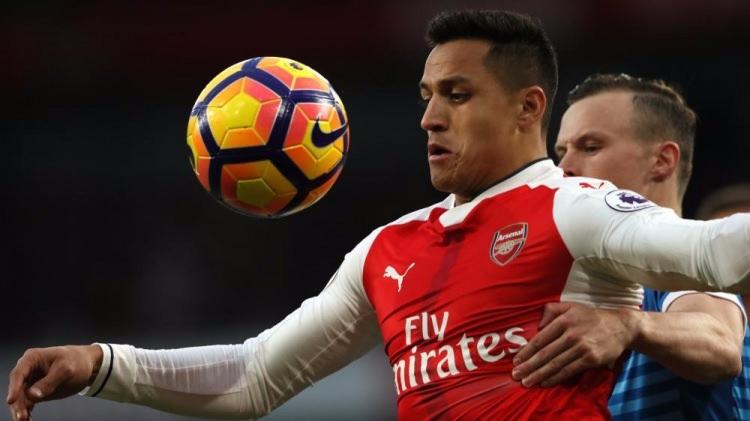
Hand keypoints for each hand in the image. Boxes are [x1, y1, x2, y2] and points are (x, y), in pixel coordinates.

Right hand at [7, 345, 102, 420]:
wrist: (87, 365)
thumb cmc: (77, 362)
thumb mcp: (66, 370)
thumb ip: (49, 382)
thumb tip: (31, 395)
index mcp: (33, 358)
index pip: (19, 374)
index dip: (14, 387)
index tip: (11, 401)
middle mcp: (28, 370)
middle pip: (18, 389)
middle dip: (18, 404)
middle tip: (22, 417)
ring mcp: (31, 382)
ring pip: (21, 398)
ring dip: (21, 410)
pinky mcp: (35, 392)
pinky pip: (27, 403)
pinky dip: (27, 411)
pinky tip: (28, 420)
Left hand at [511, 302, 640, 386]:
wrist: (621, 326)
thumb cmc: (591, 317)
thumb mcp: (571, 307)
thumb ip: (552, 310)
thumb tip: (538, 325)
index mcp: (564, 321)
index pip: (541, 339)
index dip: (527, 351)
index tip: (516, 360)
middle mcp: (571, 334)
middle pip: (545, 353)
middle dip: (529, 366)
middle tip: (516, 375)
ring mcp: (582, 347)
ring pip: (556, 364)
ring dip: (539, 374)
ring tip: (527, 381)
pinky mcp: (591, 359)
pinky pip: (570, 370)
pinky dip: (556, 378)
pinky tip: (545, 382)